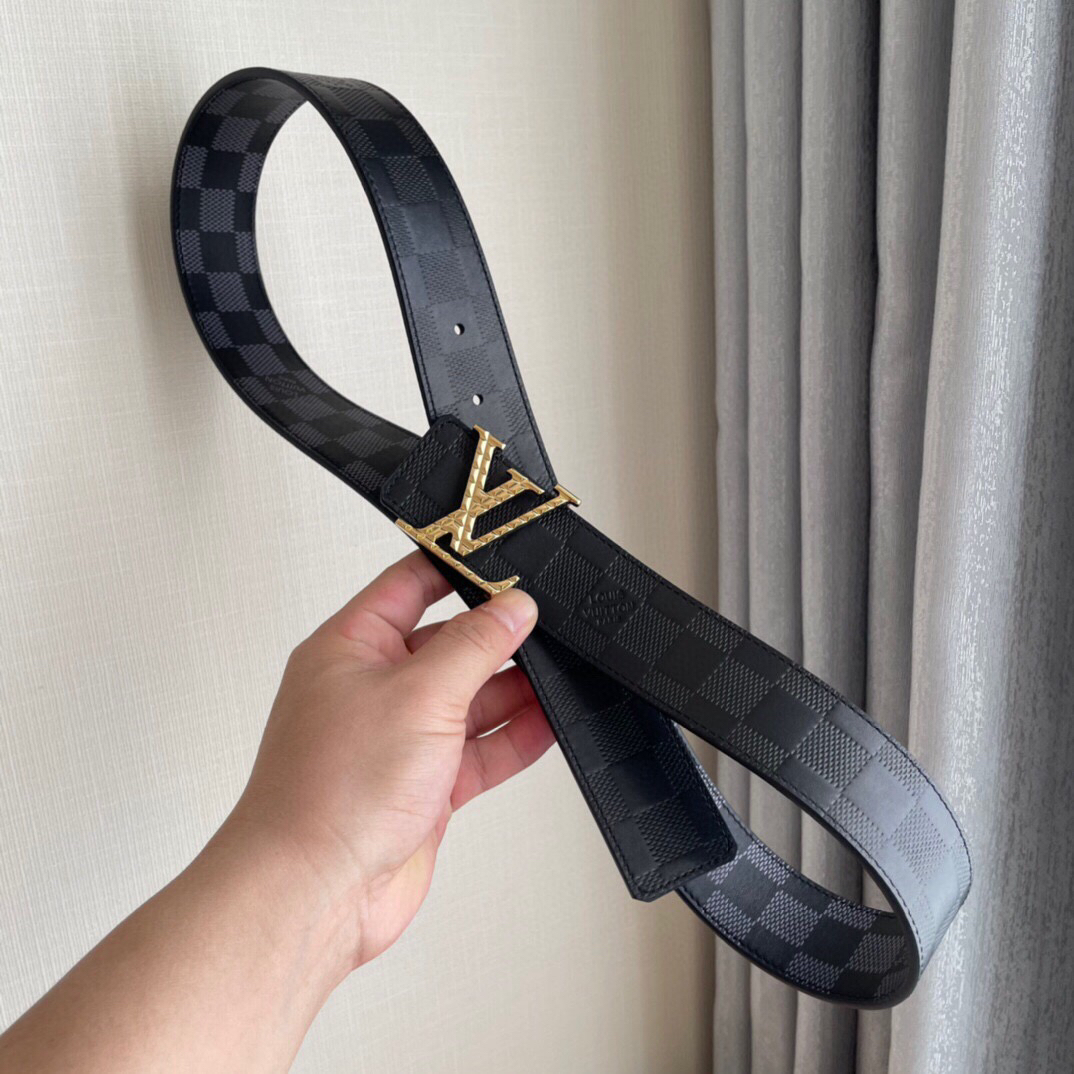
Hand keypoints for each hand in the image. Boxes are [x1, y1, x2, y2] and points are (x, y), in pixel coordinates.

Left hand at [223, 550, 551, 971]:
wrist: (314, 893)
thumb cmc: (331, 793)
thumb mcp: (419, 694)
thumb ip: (474, 646)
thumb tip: (513, 607)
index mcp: (350, 648)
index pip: (407, 585)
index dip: (455, 568)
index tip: (505, 560)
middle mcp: (372, 689)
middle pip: (447, 644)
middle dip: (496, 637)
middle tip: (548, 625)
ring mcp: (398, 739)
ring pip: (468, 700)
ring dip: (513, 690)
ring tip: (561, 674)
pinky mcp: (423, 786)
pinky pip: (478, 750)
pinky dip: (513, 739)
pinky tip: (550, 724)